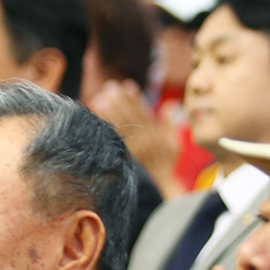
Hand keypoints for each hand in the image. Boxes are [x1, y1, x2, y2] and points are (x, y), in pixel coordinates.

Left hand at [88, 80, 182, 199]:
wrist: (161, 184)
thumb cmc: (167, 163)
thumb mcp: (174, 142)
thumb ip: (170, 122)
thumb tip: (170, 103)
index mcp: (156, 132)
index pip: (143, 110)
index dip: (134, 97)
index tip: (125, 85)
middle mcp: (145, 139)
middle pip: (130, 115)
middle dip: (119, 100)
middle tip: (108, 88)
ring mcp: (134, 148)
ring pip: (121, 126)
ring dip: (109, 111)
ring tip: (98, 99)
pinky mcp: (125, 157)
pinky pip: (113, 139)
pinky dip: (105, 129)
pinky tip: (95, 120)